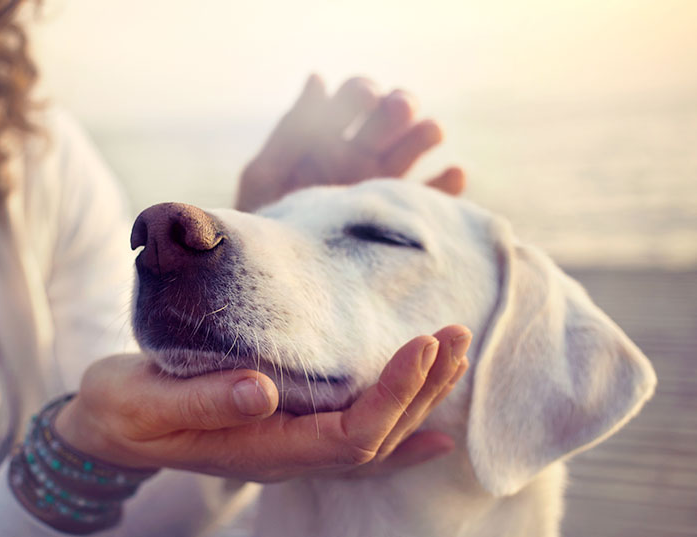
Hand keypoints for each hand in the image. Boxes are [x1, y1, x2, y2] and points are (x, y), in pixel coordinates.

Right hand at [54, 326, 469, 482]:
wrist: (109, 429)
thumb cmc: (123, 411)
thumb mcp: (146, 402)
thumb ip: (202, 401)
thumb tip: (262, 389)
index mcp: (261, 450)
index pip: (349, 435)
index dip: (393, 395)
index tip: (422, 344)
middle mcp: (287, 455)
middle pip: (377, 437)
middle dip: (422, 388)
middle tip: (455, 334)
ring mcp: (289, 447)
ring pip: (373, 437)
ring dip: (419, 398)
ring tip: (454, 355)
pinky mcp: (286, 429)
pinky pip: (355, 440)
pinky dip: (400, 431)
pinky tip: (434, 429)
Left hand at [236, 75, 465, 211]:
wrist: (277, 279)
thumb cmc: (263, 225)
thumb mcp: (266, 177)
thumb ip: (291, 131)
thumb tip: (318, 78)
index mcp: (327, 138)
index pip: (354, 99)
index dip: (362, 92)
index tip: (366, 96)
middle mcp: (360, 156)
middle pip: (389, 118)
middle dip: (397, 107)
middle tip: (399, 108)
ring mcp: (382, 186)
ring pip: (413, 149)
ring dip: (425, 134)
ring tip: (431, 131)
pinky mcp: (400, 218)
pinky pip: (431, 198)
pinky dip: (447, 185)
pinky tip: (453, 174)